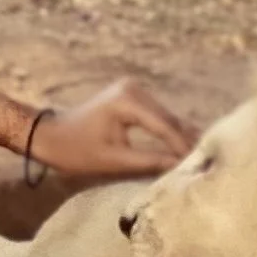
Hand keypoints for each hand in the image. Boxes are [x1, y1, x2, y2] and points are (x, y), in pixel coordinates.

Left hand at [26, 79, 197, 176]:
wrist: (48, 135)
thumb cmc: (75, 151)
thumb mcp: (114, 161)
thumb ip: (150, 162)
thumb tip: (181, 167)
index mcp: (128, 101)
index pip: (166, 127)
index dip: (184, 148)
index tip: (201, 168)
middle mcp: (133, 89)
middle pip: (170, 120)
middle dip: (187, 143)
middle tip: (208, 166)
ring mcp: (133, 90)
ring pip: (167, 118)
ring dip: (181, 138)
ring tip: (200, 161)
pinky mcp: (131, 96)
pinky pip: (157, 116)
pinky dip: (168, 133)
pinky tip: (183, 150)